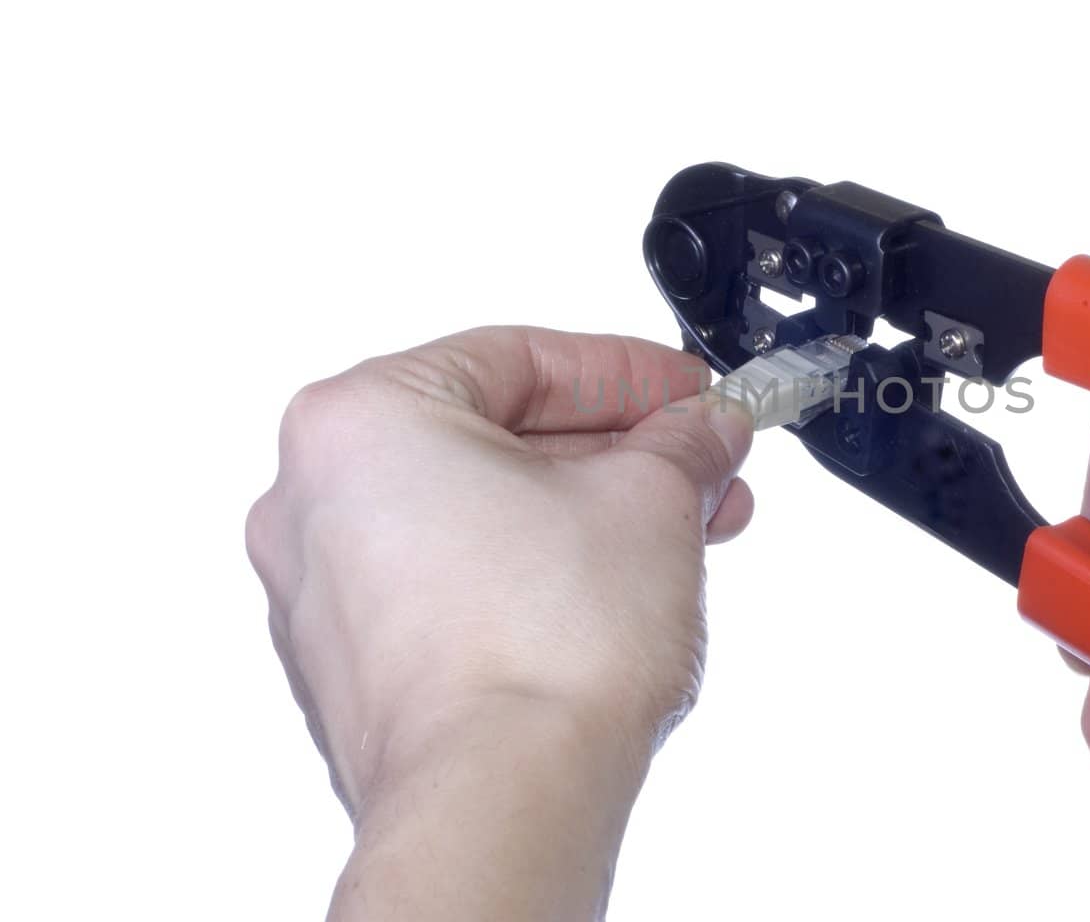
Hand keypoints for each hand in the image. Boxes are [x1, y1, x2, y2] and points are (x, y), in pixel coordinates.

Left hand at [246, 327, 753, 918]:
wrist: (501, 803)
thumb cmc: (537, 651)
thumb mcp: (648, 499)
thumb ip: (681, 443)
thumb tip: (701, 431)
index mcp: (359, 422)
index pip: (520, 358)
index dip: (626, 371)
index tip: (687, 392)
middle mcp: (316, 502)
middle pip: (496, 440)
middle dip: (617, 452)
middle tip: (696, 461)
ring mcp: (328, 595)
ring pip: (480, 517)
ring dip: (587, 516)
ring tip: (681, 531)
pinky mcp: (358, 670)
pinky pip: (457, 586)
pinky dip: (534, 575)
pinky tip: (616, 589)